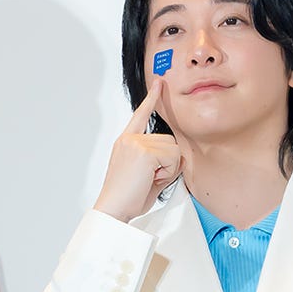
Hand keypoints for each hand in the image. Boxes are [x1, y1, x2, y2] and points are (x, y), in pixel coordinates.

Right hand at [92, 78, 181, 221]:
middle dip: (167, 162)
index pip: (141, 115)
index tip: (160, 83)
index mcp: (126, 142)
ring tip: (149, 180)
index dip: (152, 98)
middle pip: (169, 140)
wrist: (114, 208)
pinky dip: (168, 173)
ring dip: (168, 168)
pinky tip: (151, 179)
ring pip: (173, 149)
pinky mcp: (144, 152)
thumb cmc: (127, 196)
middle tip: (150, 178)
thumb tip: (179, 157)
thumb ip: (159, 161)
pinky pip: (173, 158)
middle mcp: (130, 139)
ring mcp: (136, 143)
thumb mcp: (144, 174)